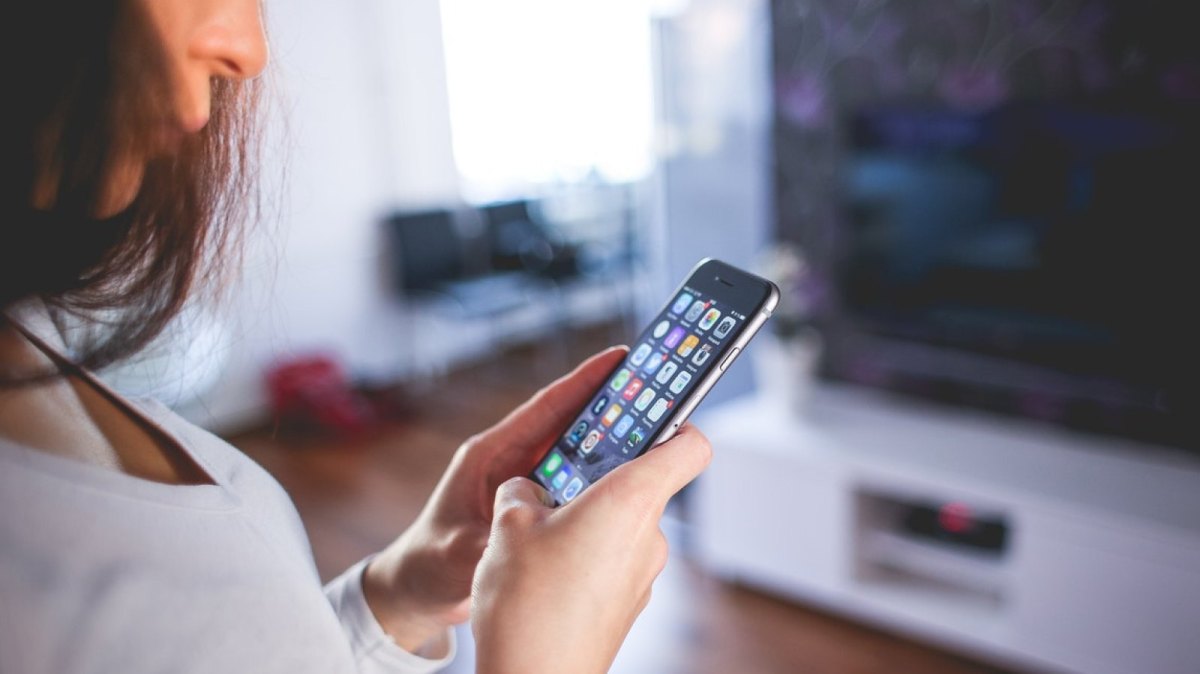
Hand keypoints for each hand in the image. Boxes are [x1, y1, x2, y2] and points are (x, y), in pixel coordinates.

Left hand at [361, 347, 628, 652]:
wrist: (417, 589)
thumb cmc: (427, 564)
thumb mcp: (456, 554)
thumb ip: (488, 543)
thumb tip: (522, 538)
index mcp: (490, 455)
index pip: (544, 408)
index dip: (582, 381)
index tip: (619, 358)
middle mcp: (510, 460)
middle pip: (569, 423)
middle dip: (610, 406)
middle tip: (655, 390)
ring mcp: (524, 481)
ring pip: (576, 451)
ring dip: (611, 441)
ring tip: (657, 429)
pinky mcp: (533, 503)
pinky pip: (574, 482)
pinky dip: (601, 476)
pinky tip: (631, 479)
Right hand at [471, 424, 712, 673]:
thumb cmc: (527, 604)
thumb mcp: (507, 527)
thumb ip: (522, 492)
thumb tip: (527, 490)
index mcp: (630, 500)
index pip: (690, 445)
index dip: (677, 422)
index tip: (651, 413)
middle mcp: (649, 534)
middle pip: (644, 483)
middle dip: (602, 476)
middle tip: (560, 476)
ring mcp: (644, 573)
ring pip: (623, 524)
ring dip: (588, 518)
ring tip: (539, 532)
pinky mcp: (629, 603)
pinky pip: (614, 560)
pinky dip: (588, 554)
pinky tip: (547, 570)